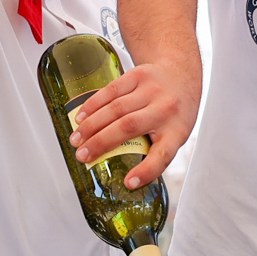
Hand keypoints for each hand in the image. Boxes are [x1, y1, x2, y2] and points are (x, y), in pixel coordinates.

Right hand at [70, 53, 196, 187]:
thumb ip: (154, 151)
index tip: (128, 183)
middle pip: (128, 127)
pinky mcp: (138, 75)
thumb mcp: (175, 132)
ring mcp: (152, 90)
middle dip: (101, 143)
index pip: (163, 154)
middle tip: (82, 156)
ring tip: (76, 140)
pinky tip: (81, 118)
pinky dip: (93, 105)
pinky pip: (111, 91)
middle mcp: (166, 109)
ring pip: (116, 109)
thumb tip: (125, 179)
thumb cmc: (174, 110)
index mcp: (177, 130)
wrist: (180, 72)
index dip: (146, 170)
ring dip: (91, 126)